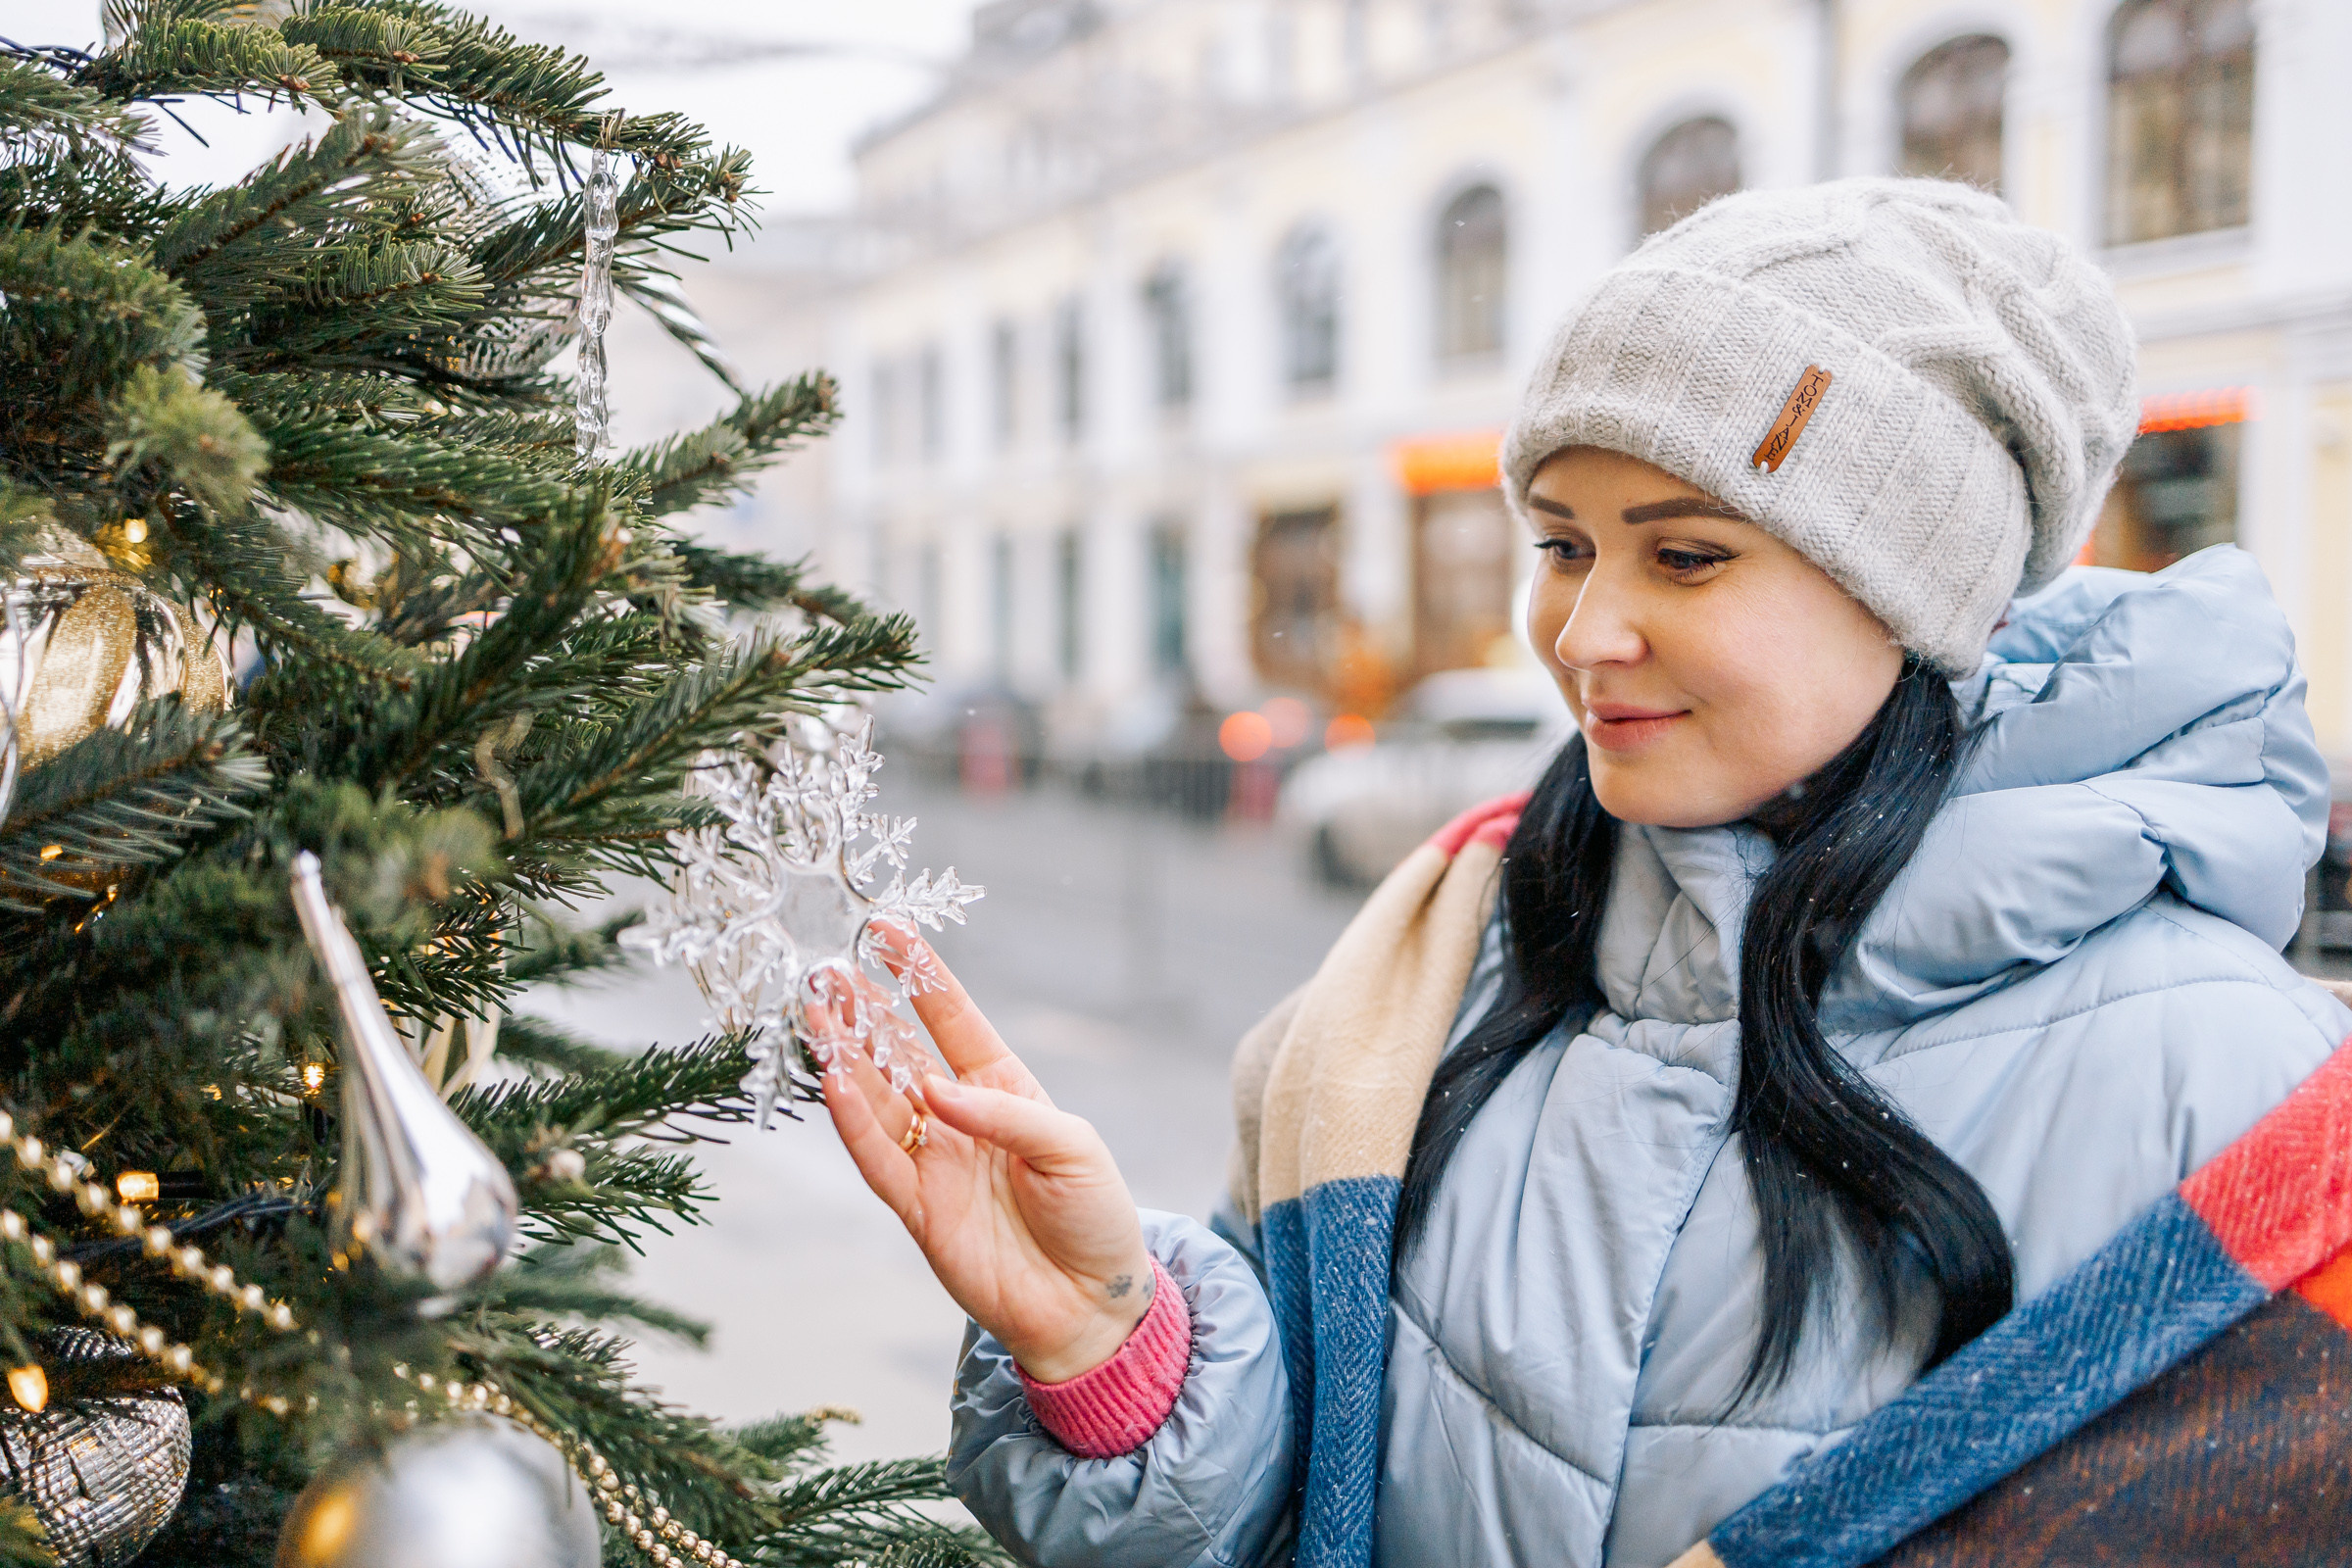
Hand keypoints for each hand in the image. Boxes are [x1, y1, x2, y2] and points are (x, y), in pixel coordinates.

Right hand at [820, 930, 1154, 1382]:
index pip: (954, 1018)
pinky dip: (851, 1122)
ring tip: (814, 1012)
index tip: (885, 929)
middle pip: (900, 1052)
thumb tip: (934, 1092)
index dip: (920, 974)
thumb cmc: (1094, 1215)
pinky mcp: (916, 1209)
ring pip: (876, 1099)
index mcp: (1004, 1088)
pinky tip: (829, 1080)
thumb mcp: (1072, 1148)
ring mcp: (933, 1161)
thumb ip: (1005, 1116)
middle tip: (825, 970)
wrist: (1091, 1304)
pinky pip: (876, 1158)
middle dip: (864, 1009)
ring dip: (844, 1057)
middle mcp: (959, 1116)